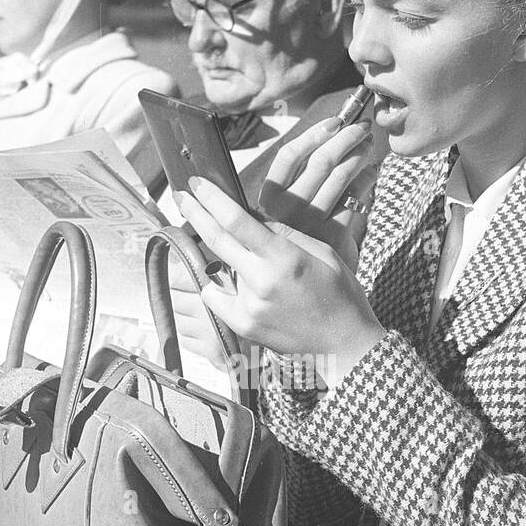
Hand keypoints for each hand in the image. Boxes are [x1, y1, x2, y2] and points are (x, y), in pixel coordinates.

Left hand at [178, 176, 386, 386]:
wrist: (344, 342)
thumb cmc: (339, 293)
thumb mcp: (320, 251)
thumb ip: (282, 233)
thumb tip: (249, 215)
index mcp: (283, 257)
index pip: (236, 221)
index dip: (211, 199)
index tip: (195, 183)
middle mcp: (261, 281)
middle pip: (215, 240)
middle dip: (195, 214)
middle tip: (181, 197)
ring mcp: (249, 306)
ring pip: (215, 270)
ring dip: (218, 258)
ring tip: (241, 263)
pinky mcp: (243, 325)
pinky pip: (216, 297)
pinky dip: (220, 287)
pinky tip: (240, 289)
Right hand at [256, 114, 383, 271]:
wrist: (305, 295)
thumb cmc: (293, 251)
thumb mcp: (281, 219)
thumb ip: (293, 189)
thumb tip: (324, 143)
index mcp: (267, 203)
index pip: (288, 157)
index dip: (312, 134)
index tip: (333, 121)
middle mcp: (286, 212)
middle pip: (319, 161)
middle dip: (344, 136)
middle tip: (360, 125)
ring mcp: (310, 225)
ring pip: (340, 177)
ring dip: (358, 153)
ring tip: (368, 141)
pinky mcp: (333, 237)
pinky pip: (354, 199)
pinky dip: (366, 179)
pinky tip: (372, 170)